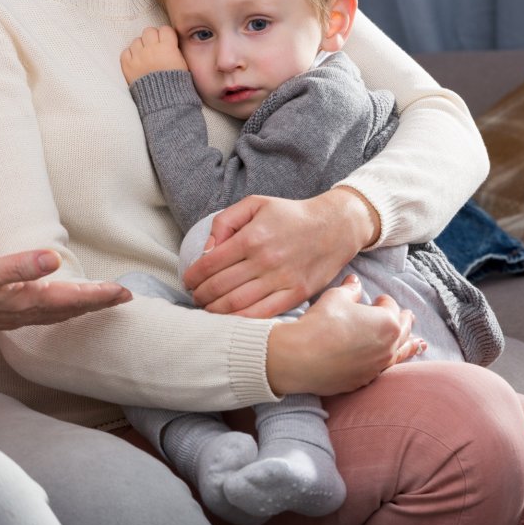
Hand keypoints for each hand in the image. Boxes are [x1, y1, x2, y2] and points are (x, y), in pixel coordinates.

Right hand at [0, 249, 131, 364]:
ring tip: (102, 299)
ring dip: (83, 307)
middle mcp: (26, 313)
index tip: (124, 292)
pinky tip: (60, 304)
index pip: (73, 298)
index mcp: (27, 302)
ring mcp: (16, 317)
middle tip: (125, 296)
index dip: (101, 295)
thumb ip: (20, 266)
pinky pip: (46, 314)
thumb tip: (53, 260)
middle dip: (99, 303)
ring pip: (60, 313)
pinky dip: (63, 308)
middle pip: (72, 309)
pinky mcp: (7, 314)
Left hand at [120, 26, 186, 83]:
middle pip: (149, 31)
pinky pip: (126, 52)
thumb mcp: (183, 64)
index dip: (166, 35)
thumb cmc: (176, 84)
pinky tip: (136, 62)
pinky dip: (130, 55)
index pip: (164, 29)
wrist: (163, 101)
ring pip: (136, 40)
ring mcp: (138, 57)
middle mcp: (151, 49)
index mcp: (167, 47)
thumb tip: (169, 41)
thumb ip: (175, 49)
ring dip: (141, 46)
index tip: (167, 41)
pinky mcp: (127, 65)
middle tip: (155, 47)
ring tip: (145, 56)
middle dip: (152, 37)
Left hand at [183, 188, 379, 317]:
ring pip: (238, 304)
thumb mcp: (254, 204)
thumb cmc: (290, 215)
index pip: (210, 263)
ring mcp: (281, 280)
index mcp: (251, 237)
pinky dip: (242, 321)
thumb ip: (225, 222)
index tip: (188, 281)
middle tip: (195, 297)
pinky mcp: (296, 295)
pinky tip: (231, 320)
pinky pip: (263, 314)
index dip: (193, 276)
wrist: (335, 226)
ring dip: (216, 311)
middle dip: (201, 296)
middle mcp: (265, 260)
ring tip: (207, 310)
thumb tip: (207, 249)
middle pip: (220, 287)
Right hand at [265, 274, 423, 395]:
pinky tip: (393, 362)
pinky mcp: (366, 379)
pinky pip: (386, 369)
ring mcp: (379, 366)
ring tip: (419, 344)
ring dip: (410, 346)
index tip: (377, 299)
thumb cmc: (321, 323)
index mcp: (387, 322)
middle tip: (408, 316)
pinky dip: (393, 362)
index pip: (391, 307)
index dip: (383, 300)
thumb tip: (355, 283)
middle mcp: (389, 346)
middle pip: (403, 331)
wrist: (303, 357)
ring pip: (401, 354)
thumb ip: (350, 290)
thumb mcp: (335, 297)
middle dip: (405, 321)